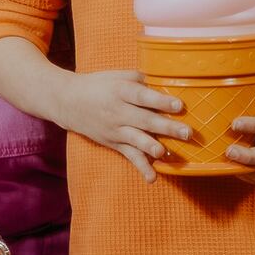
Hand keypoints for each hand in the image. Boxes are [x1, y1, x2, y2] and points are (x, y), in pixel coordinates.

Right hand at [52, 69, 189, 183]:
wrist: (67, 101)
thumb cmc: (98, 85)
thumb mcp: (117, 75)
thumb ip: (141, 80)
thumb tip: (167, 84)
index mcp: (120, 91)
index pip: (142, 96)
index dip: (160, 101)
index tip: (179, 105)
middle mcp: (117, 111)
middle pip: (144, 119)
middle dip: (166, 127)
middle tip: (187, 132)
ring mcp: (115, 129)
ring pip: (136, 139)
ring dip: (152, 146)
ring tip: (165, 152)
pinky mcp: (114, 143)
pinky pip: (129, 155)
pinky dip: (140, 167)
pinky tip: (152, 178)